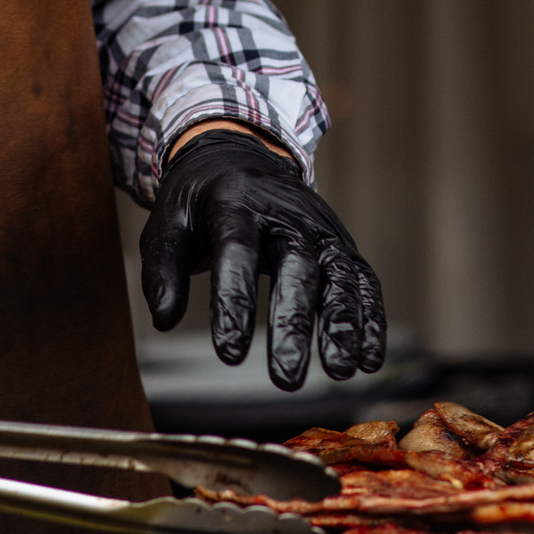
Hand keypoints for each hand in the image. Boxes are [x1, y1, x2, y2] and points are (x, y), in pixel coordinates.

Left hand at [140, 129, 387, 390]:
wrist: (242, 155)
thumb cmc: (200, 201)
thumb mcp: (168, 222)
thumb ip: (163, 268)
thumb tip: (163, 319)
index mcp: (237, 203)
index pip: (238, 253)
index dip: (234, 304)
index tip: (229, 354)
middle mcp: (288, 215)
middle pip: (297, 268)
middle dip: (293, 325)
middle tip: (286, 378)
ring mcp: (321, 230)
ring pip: (339, 276)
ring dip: (342, 325)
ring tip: (337, 373)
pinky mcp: (341, 245)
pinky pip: (363, 281)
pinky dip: (370, 319)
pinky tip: (368, 360)